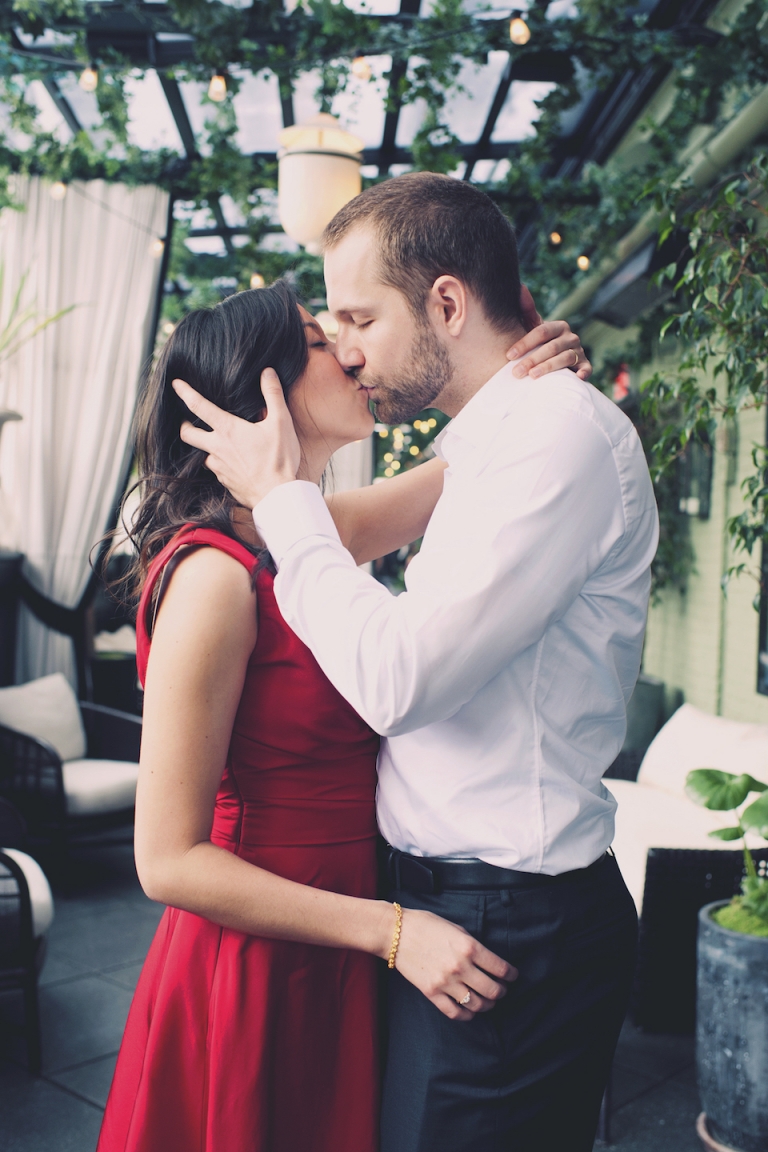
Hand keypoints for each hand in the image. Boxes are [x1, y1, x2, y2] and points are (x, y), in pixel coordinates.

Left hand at [173, 370, 299, 508]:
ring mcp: (219, 468)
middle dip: (184, 425)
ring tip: (220, 444)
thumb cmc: (279, 459)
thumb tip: (267, 372)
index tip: (175, 384)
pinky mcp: (225, 482)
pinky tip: (234, 464)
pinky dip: (222, 464)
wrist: (277, 497)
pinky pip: (217, 470)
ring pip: (204, 454)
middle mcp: (217, 448)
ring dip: (208, 447)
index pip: (199, 406)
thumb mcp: (281, 423)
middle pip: (188, 434)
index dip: (185, 392)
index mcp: (228, 430)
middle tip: (187, 421)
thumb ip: (273, 395)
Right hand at [393, 907, 516, 1021]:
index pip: (501, 968)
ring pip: (477, 1004)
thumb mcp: (457, 928)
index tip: (513, 976)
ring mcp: (446, 982)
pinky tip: (470, 1010)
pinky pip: (455, 1012)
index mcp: (469, 947)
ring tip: (488, 1001)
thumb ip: (474, 946)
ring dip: (487, 1005)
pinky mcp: (432, 993)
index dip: (511, 975)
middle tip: (502, 989)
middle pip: (492, 990)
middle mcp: (460, 967)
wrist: (396, 932)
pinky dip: (467, 1015)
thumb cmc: (427, 925)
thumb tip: (489, 962)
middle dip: (501, 992)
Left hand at [507, 284, 591, 380]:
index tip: (509, 355)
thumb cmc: (542, 344)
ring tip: (533, 376)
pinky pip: (586, 368)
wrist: (558, 359)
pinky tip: (575, 378)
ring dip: (549, 367)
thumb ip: (527, 310)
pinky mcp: (585, 365)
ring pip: (565, 358)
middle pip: (551, 347)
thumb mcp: (534, 328)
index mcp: (558, 326)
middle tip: (516, 372)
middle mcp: (571, 337)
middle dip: (533, 359)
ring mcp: (579, 351)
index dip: (525, 343)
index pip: (541, 332)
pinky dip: (583, 372)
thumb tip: (520, 287)